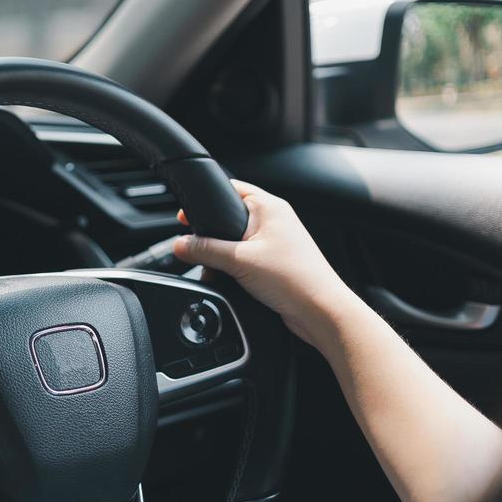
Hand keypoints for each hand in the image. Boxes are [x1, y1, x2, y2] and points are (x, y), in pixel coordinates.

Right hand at [174, 180, 356, 350]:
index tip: (185, 216)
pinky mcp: (274, 264)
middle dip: (211, 237)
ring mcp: (275, 243)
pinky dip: (233, 269)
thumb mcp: (240, 261)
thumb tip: (180, 245)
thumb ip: (205, 250)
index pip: (231, 190)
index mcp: (270, 207)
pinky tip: (229, 282)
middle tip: (198, 249)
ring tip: (217, 271)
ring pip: (236, 243)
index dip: (206, 201)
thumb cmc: (295, 279)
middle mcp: (274, 221)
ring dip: (222, 257)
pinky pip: (245, 260)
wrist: (320, 312)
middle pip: (230, 219)